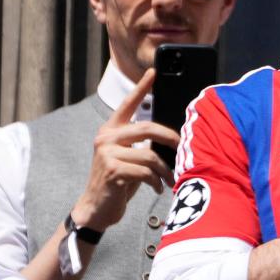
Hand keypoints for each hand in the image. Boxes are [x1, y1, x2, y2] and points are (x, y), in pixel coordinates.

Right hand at [72, 68, 181, 230]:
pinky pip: (146, 171)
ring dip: (165, 170)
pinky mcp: (113, 170)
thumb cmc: (118, 181)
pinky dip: (157, 181)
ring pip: (150, 154)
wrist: (97, 207)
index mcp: (110, 130)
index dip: (141, 87)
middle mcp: (106, 137)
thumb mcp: (128, 157)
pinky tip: (158, 188)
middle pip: (147, 128)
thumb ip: (139, 143)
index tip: (153, 71)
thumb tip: (170, 137)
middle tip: (182, 147)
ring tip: (170, 179)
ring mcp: (107, 153)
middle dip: (170, 138)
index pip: (128, 104)